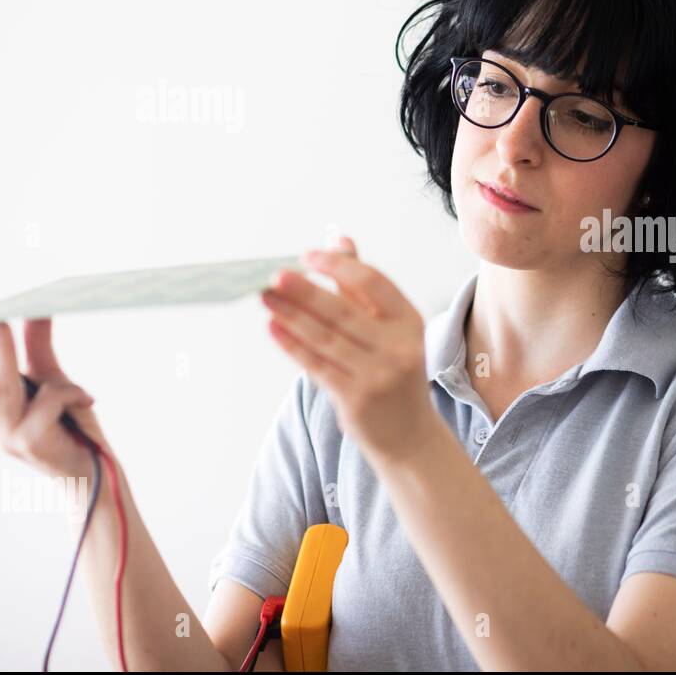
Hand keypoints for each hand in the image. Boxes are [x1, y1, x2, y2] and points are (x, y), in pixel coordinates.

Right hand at [0, 314, 110, 479]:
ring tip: (12, 319)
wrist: (95, 472)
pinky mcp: (28, 442)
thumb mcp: (50, 380)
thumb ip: (34, 346)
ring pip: (5, 383)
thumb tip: (34, 306)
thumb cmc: (70, 425)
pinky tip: (87, 400)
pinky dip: (71, 392)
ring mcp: (3, 435)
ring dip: (6, 347)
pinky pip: (49, 399)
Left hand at [260, 237, 432, 465]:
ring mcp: (378, 375)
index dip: (337, 266)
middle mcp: (398, 347)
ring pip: (325, 338)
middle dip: (306, 291)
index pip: (372, 283)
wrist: (410, 434)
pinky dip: (292, 345)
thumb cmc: (394, 371)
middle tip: (275, 275)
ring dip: (291, 315)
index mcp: (409, 321)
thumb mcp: (389, 328)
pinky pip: (317, 365)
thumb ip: (362, 286)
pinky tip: (274, 327)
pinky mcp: (356, 398)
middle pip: (343, 311)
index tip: (307, 256)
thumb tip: (339, 240)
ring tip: (265, 298)